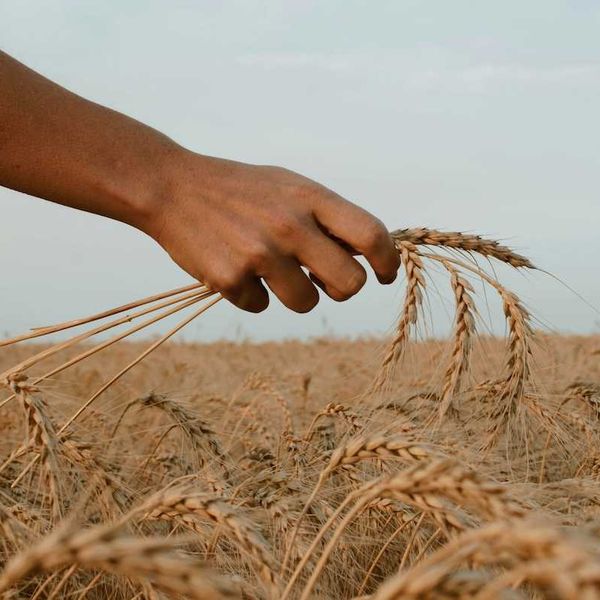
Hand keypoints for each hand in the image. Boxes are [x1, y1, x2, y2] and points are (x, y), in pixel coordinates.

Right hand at [143, 152, 400, 312]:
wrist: (172, 187)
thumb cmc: (239, 189)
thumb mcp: (288, 186)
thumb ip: (325, 217)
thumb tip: (362, 256)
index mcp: (309, 198)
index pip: (371, 235)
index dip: (387, 261)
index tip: (385, 275)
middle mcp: (290, 226)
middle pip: (349, 284)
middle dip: (341, 288)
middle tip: (323, 280)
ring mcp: (260, 254)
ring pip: (306, 303)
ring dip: (296, 295)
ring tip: (270, 270)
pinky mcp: (230, 279)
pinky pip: (261, 306)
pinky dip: (252, 295)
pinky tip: (235, 269)